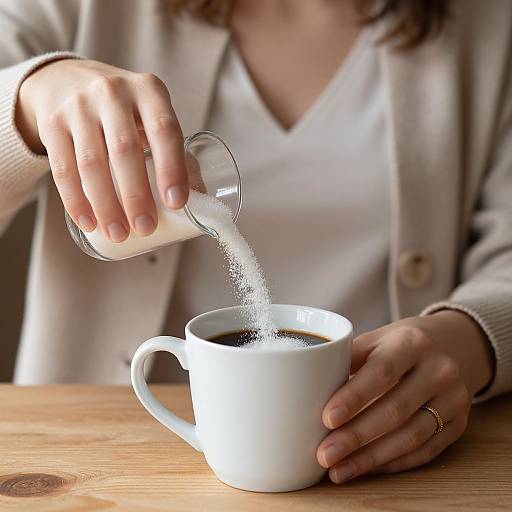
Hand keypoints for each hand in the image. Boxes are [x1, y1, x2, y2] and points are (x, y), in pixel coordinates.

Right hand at [15, 58, 188, 241]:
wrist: (66, 79)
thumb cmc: (125, 110)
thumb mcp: (151, 112)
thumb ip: (173, 147)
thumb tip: (200, 197)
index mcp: (148, 91)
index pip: (164, 130)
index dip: (172, 168)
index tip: (176, 204)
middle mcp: (112, 93)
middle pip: (125, 150)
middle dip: (136, 195)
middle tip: (146, 228)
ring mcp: (78, 107)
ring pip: (91, 163)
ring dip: (106, 205)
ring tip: (119, 233)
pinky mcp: (51, 123)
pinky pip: (62, 168)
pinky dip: (76, 201)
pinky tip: (89, 223)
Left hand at [316, 310, 493, 482]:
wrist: (452, 346)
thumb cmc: (400, 343)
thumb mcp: (377, 338)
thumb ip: (348, 358)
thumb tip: (309, 388)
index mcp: (413, 342)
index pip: (381, 373)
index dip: (354, 398)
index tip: (326, 419)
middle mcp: (440, 370)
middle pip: (395, 410)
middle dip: (356, 437)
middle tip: (324, 454)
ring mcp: (454, 400)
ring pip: (411, 437)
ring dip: (371, 458)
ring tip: (338, 470)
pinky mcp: (460, 425)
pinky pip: (425, 452)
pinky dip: (392, 464)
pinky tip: (366, 468)